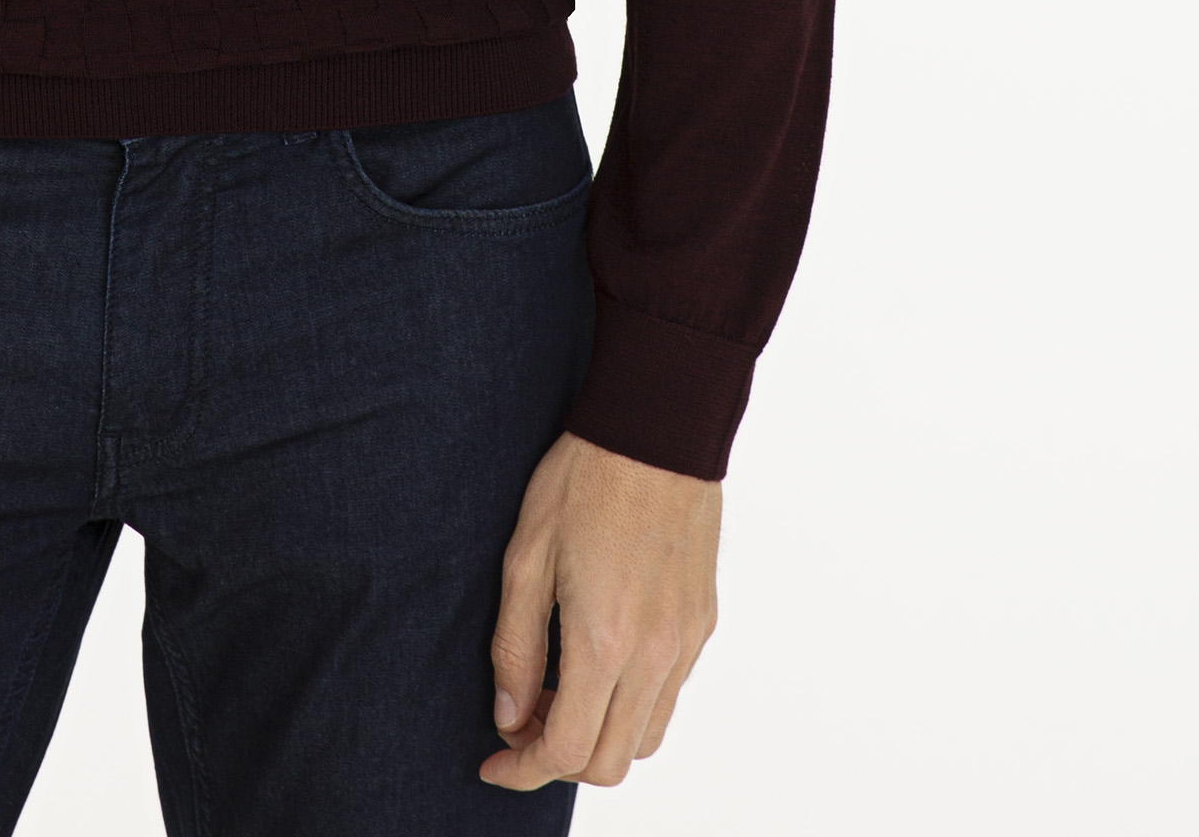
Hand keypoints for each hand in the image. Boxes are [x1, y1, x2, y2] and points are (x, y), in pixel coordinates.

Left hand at [479, 431, 719, 792]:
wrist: (656, 429)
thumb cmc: (584, 479)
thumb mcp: (525, 556)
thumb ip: (515, 646)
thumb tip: (509, 716)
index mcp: (604, 640)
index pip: (569, 752)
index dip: (525, 769)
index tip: (496, 761)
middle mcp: (655, 655)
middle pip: (611, 763)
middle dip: (559, 759)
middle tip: (521, 721)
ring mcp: (686, 643)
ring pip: (645, 737)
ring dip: (598, 735)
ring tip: (558, 689)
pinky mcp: (703, 624)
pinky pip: (669, 696)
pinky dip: (630, 705)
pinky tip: (597, 660)